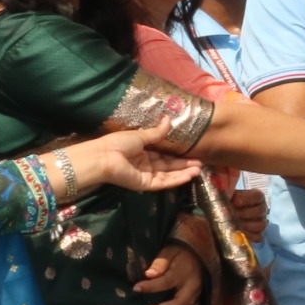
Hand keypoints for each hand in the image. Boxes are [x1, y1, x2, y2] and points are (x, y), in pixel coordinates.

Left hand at [61, 127, 203, 195]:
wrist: (104, 158)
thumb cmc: (118, 143)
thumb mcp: (140, 135)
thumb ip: (157, 132)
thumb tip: (168, 119)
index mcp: (142, 151)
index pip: (163, 154)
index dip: (177, 154)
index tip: (192, 152)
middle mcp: (145, 164)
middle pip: (168, 166)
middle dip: (184, 164)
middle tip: (201, 163)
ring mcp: (145, 175)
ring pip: (168, 175)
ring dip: (183, 172)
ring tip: (199, 169)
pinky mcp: (145, 184)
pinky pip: (163, 182)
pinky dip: (176, 180)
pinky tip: (188, 176)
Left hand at [136, 240, 205, 304]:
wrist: (202, 254)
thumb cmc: (182, 252)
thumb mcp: (170, 251)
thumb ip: (160, 263)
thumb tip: (148, 275)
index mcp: (185, 271)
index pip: (166, 281)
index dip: (151, 287)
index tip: (136, 288)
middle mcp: (192, 286)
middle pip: (178, 303)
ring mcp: (196, 295)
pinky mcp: (197, 301)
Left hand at [227, 187, 268, 243]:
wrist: (223, 214)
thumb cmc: (226, 202)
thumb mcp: (227, 194)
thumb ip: (229, 190)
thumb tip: (228, 192)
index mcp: (257, 197)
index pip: (258, 196)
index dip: (247, 199)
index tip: (235, 202)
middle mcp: (262, 209)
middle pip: (260, 211)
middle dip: (245, 213)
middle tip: (233, 215)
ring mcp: (261, 222)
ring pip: (261, 225)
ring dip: (247, 225)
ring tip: (235, 225)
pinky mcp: (258, 234)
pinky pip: (258, 237)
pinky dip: (249, 236)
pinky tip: (239, 233)